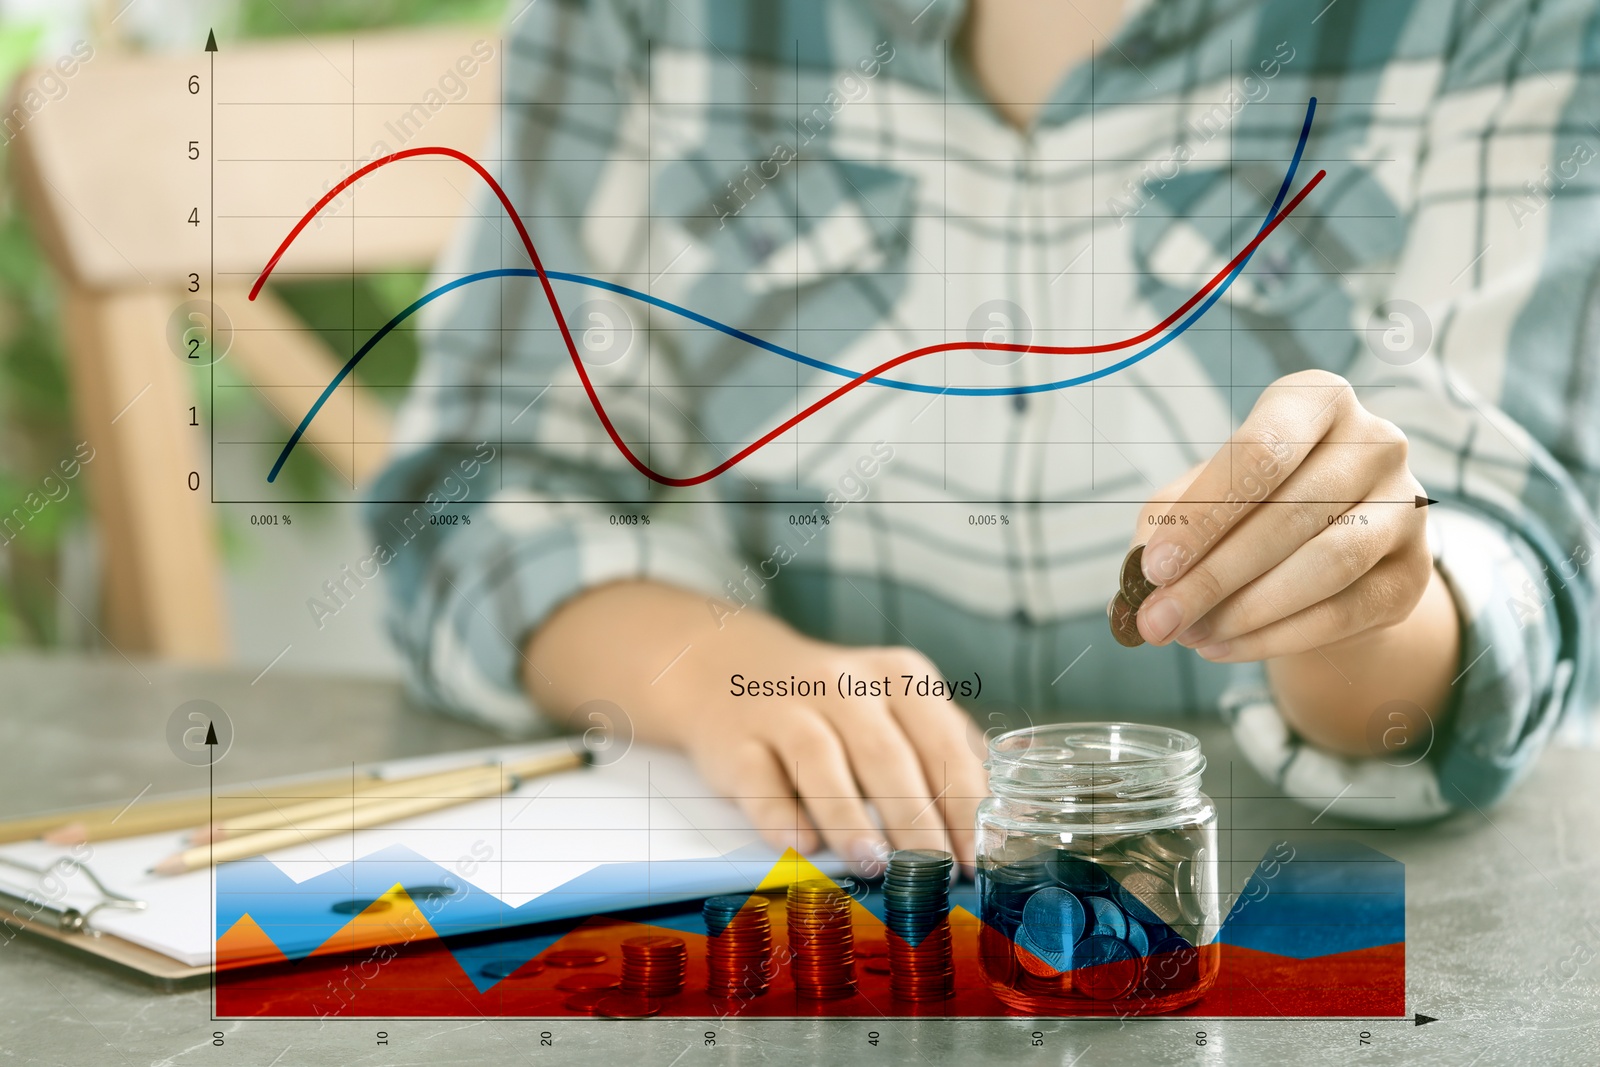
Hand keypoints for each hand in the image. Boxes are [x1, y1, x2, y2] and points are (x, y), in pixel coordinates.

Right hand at [526, 581, 986, 871]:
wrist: (732, 666)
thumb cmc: (837, 705)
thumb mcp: (897, 709)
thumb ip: (944, 755)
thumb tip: (1002, 824)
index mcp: (899, 677)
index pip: (942, 744)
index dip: (964, 804)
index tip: (980, 858)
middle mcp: (844, 684)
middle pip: (887, 755)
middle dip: (916, 819)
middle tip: (936, 873)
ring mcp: (785, 708)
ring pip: (822, 761)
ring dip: (849, 816)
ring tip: (873, 864)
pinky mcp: (737, 739)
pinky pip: (759, 779)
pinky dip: (779, 815)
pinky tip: (800, 846)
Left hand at [1132, 370, 1432, 661]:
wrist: (1326, 548)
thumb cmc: (1250, 506)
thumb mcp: (1199, 497)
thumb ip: (1167, 526)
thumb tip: (1142, 583)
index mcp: (1317, 400)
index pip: (1262, 451)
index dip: (1205, 514)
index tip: (1156, 568)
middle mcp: (1375, 442)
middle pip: (1290, 514)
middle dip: (1213, 576)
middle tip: (1160, 619)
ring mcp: (1406, 507)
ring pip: (1328, 564)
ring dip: (1248, 610)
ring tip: (1191, 635)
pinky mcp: (1414, 574)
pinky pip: (1346, 612)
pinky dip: (1277, 637)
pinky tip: (1225, 647)